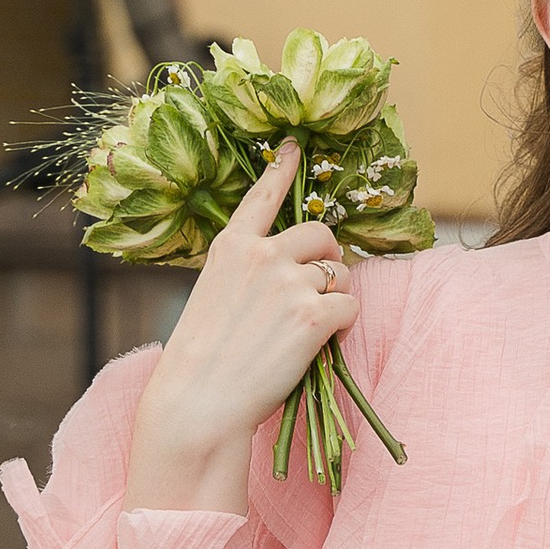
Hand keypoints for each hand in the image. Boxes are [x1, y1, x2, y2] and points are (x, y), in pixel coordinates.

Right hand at [122, 144, 358, 516]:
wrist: (199, 402)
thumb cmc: (201, 360)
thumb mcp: (212, 297)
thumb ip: (247, 273)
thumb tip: (291, 270)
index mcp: (231, 247)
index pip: (262, 196)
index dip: (283, 170)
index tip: (295, 146)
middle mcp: (262, 254)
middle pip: (321, 234)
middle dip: (328, 258)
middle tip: (318, 290)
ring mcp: (289, 282)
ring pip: (340, 274)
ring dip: (334, 298)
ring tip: (303, 331)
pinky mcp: (314, 314)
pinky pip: (350, 307)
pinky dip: (342, 327)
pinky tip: (317, 345)